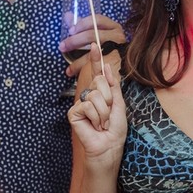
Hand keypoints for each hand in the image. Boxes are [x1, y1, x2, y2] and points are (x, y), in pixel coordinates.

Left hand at [62, 14, 124, 77]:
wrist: (120, 66)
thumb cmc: (105, 45)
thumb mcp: (96, 32)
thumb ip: (82, 25)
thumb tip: (67, 15)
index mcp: (113, 26)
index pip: (97, 20)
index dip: (82, 23)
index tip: (70, 30)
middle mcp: (117, 36)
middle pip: (94, 35)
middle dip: (75, 40)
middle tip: (63, 46)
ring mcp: (118, 49)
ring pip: (95, 52)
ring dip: (78, 59)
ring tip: (66, 65)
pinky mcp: (115, 61)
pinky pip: (95, 64)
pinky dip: (81, 67)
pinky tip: (71, 71)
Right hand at [68, 43, 125, 162]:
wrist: (109, 148)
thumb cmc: (115, 130)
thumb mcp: (119, 105)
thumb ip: (113, 86)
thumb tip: (107, 66)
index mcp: (101, 93)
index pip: (98, 73)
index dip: (96, 59)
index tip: (95, 44)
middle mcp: (89, 96)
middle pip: (100, 81)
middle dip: (109, 99)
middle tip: (108, 115)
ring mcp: (80, 104)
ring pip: (95, 95)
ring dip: (104, 112)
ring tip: (102, 123)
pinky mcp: (73, 113)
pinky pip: (87, 105)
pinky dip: (95, 117)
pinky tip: (94, 126)